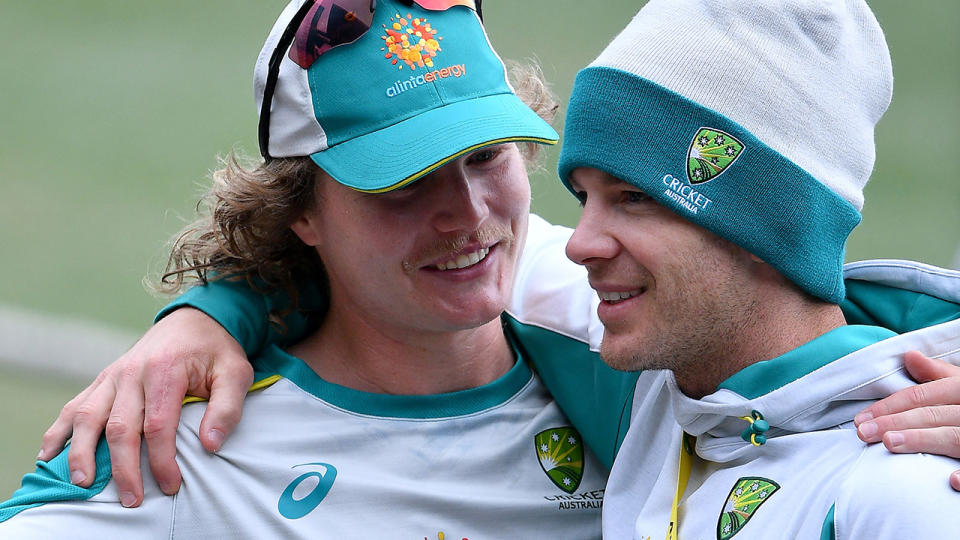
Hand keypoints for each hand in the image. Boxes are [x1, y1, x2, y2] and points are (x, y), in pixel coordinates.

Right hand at [38, 307, 252, 506]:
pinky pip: (74, 406)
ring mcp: (113, 375)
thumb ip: (227, 408)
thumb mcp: (236, 372)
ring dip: (81, 453)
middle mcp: (133, 372)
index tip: (170, 485)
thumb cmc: (216, 350)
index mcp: (166, 370)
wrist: (195, 319)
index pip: (158, 426)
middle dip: (123, 468)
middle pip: (120, 427)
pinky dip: (59, 431)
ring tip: (82, 484)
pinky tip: (49, 456)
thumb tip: (210, 445)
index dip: (162, 461)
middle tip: (131, 501)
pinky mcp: (104, 379)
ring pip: (87, 417)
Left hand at [854, 350, 959, 490]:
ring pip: (953, 436)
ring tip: (890, 444)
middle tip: (863, 433)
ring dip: (923, 440)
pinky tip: (950, 480)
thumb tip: (909, 355)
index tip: (861, 419)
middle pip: (932, 414)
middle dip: (894, 422)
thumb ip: (940, 375)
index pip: (922, 396)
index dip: (889, 406)